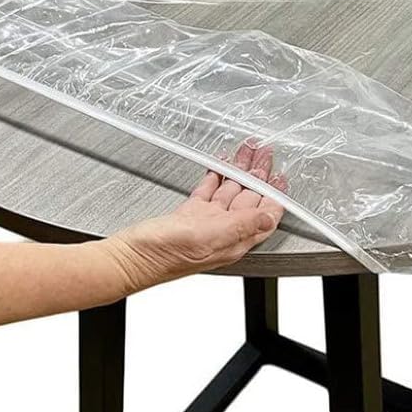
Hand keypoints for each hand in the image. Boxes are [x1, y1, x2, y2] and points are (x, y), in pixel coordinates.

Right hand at [101, 141, 287, 291]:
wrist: (129, 258)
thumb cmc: (163, 255)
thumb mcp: (209, 237)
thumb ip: (241, 226)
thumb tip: (269, 219)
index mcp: (233, 240)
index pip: (263, 216)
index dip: (275, 195)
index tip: (281, 176)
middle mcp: (222, 232)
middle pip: (249, 199)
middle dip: (259, 174)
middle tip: (265, 153)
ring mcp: (204, 224)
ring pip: (229, 193)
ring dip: (239, 171)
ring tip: (247, 152)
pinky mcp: (187, 216)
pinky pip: (207, 194)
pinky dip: (215, 178)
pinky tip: (220, 168)